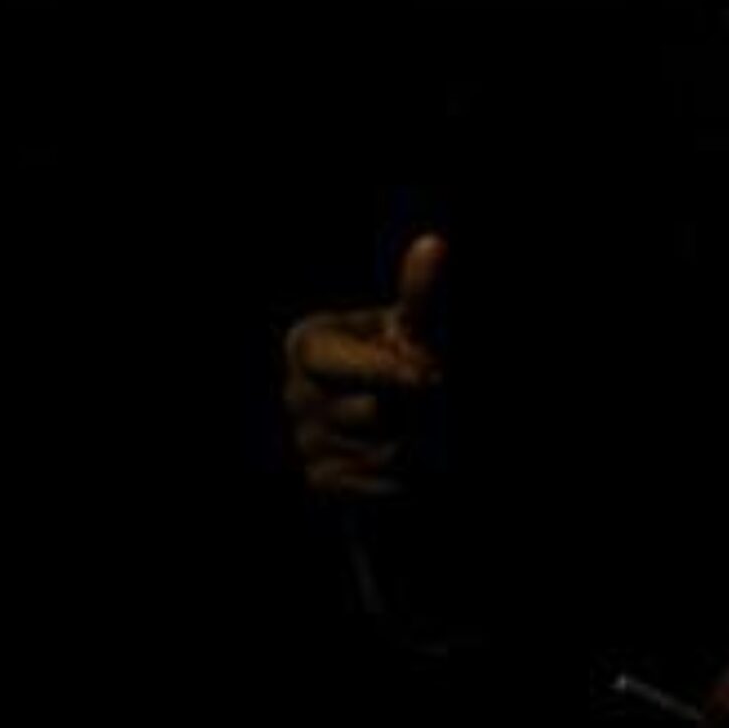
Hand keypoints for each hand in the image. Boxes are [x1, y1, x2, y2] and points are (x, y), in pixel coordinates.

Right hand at [282, 234, 450, 499]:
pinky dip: (404, 475)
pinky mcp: (322, 480)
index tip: (427, 374)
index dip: (382, 369)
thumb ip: (419, 293)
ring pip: (378, 450)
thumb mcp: (412, 327)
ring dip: (414, 442)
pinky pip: (377, 483)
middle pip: (367, 410)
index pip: (333, 360)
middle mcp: (295, 392)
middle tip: (428, 400)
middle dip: (410, 409)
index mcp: (308, 344)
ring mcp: (304, 440)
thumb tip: (434, 244)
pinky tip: (408, 457)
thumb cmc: (404, 360)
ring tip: (418, 425)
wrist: (407, 424)